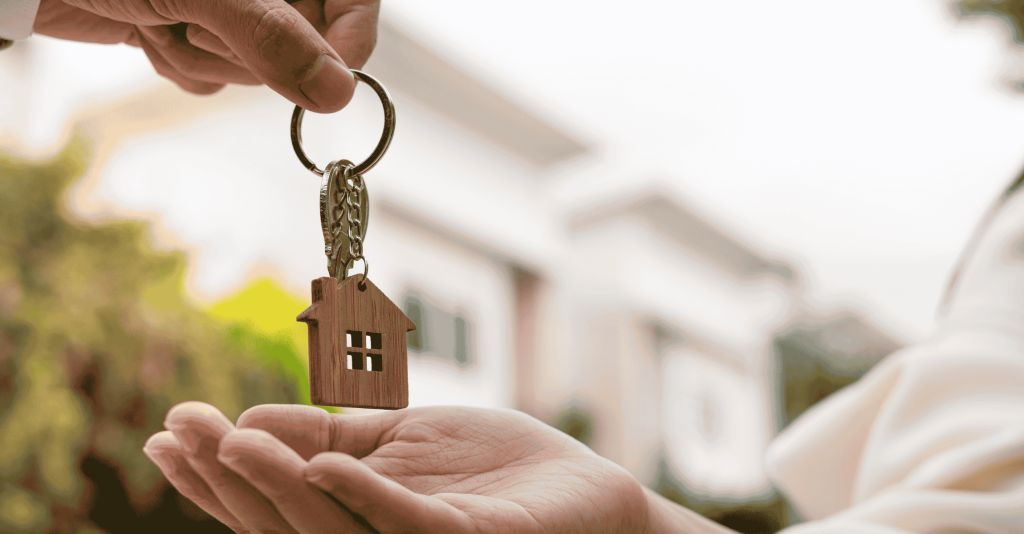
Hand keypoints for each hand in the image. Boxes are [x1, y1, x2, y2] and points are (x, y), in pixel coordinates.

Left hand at [33, 0, 378, 111]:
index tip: (327, 80)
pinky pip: (217, 74)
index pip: (355, 0)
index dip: (349, 42)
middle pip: (308, 41)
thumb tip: (339, 92)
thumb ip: (274, 38)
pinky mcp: (199, 28)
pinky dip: (181, 63)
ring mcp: (233, 6)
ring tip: (165, 18)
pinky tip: (151, 30)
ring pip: (259, 66)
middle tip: (197, 20)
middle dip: (248, 49)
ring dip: (205, 56)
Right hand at [143, 402, 656, 532]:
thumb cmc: (495, 470)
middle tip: (183, 429)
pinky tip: (321, 464)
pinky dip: (363, 496)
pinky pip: (407, 526)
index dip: (216, 479)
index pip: (272, 507)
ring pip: (331, 530)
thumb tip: (250, 423)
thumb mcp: (400, 441)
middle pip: (286, 524)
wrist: (583, 491)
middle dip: (229, 480)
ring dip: (277, 486)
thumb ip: (334, 435)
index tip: (167, 432)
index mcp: (357, 522)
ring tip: (231, 439)